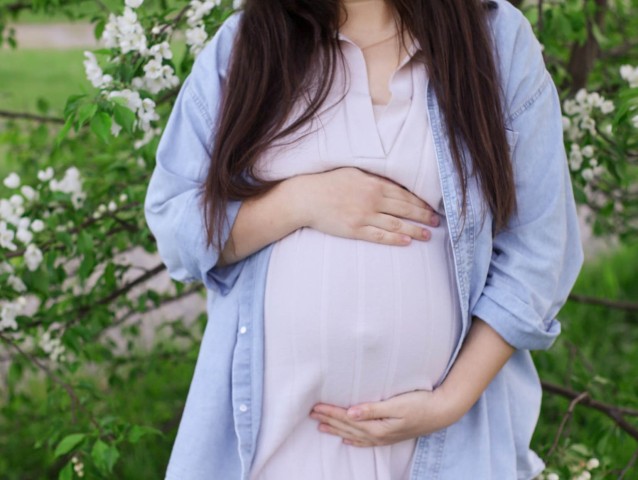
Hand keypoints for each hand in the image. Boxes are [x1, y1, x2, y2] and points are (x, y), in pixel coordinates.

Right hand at [296, 167, 438, 245]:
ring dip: (415, 230)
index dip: (420, 202)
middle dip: (423, 216)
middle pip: (405, 209)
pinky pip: (380, 236)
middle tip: (436, 222)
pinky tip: (407, 243)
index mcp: (374, 184)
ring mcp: (364, 216)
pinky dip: (395, 240)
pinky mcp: (355, 230)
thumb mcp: (354, 173)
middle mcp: (372, 199)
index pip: (404, 194)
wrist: (306, 198)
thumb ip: (373, 178)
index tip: (432, 208)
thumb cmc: (329, 183)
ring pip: (397, 225)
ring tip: (427, 235)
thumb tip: (391, 184)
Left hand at [308, 389, 458, 447]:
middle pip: (347, 427)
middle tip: (311, 413)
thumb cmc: (420, 404)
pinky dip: (354, 439)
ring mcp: (384, 437)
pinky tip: (346, 439)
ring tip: (321, 426)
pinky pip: (366, 441)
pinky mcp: (390, 436)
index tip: (315, 406)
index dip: (330, 412)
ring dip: (337, 429)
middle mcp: (378, 435)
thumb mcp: (396, 405)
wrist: (442, 412)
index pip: (347, 419)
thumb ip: (372, 409)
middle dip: (329, 420)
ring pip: (353, 434)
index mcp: (377, 427)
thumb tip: (350, 413)